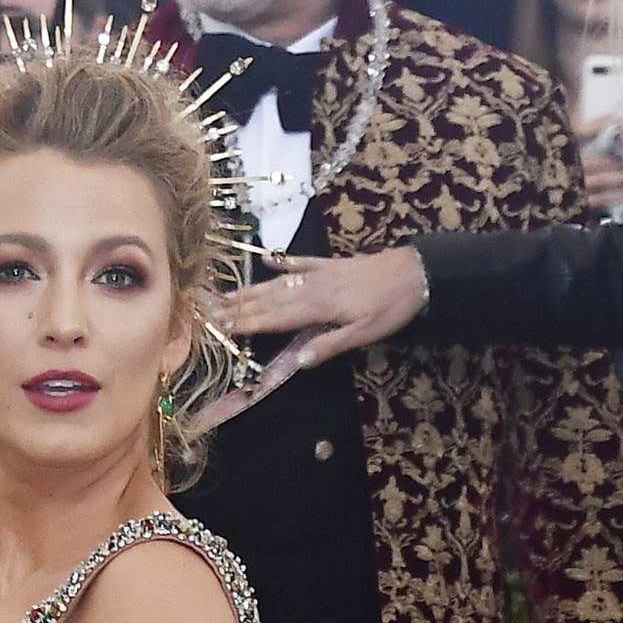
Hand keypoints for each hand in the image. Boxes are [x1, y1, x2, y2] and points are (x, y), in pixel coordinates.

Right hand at [213, 246, 429, 391]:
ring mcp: (320, 274)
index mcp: (318, 307)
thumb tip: (298, 362)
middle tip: (209, 312)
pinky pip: (300, 263)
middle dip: (238, 307)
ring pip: (278, 283)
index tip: (220, 327)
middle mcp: (313, 288)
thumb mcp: (364, 334)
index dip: (247, 323)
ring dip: (250, 290)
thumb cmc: (390, 308)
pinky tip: (266, 260)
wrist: (413, 272)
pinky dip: (282, 262)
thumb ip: (330, 346)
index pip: (275, 318)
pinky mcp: (331, 265)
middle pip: (269, 299)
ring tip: (226, 294)